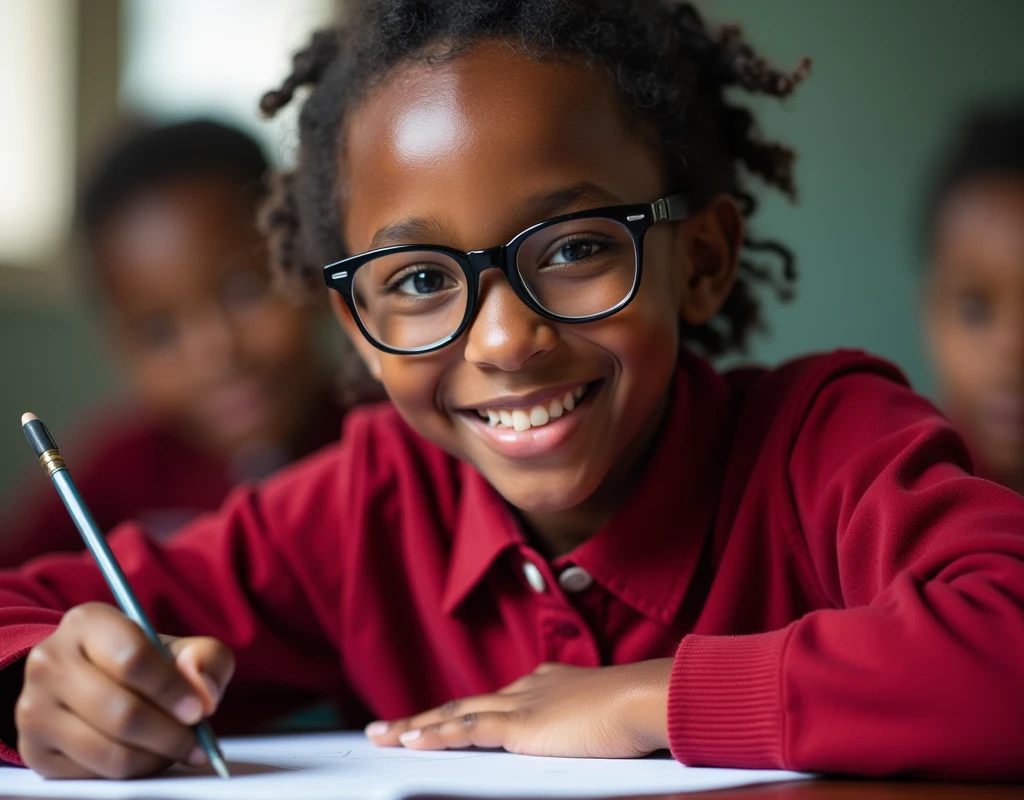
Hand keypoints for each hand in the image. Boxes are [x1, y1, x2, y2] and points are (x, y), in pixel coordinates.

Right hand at [15, 602, 233, 778]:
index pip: (131, 659)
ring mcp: (34, 708)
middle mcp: (50, 661)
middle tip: (196, 742)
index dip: (171, 690)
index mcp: (86, 622)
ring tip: (177, 750)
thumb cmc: (144, 662)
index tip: (200, 711)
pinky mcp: (34, 750)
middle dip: (170, 734)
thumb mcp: (181, 648)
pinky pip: (91, 775)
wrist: (91, 680)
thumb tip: (203, 691)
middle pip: (120, 712)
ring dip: (154, 758)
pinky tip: (147, 756)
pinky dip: (130, 772)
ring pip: (107, 751)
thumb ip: (206, 659)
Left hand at [365, 659, 671, 757]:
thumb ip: (590, 729)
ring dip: (415, 727)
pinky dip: (436, 736)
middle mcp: (528, 688)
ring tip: (383, 737)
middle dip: (425, 717)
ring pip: (455, 715)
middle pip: (464, 704)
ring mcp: (521, 704)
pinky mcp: (520, 724)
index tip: (445, 718)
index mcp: (548, 684)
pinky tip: (410, 742)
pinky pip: (466, 731)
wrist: (648, 698)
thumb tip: (595, 743)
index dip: (464, 713)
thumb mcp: (609, 720)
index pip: (494, 701)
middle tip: (390, 727)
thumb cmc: (642, 710)